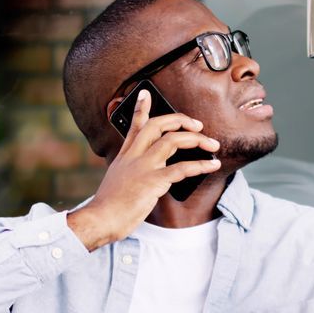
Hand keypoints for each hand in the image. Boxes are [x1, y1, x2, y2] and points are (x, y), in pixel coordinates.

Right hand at [66, 89, 221, 250]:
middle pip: (158, 125)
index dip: (141, 108)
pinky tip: (212, 165)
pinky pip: (181, 168)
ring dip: (197, 140)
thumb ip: (131, 171)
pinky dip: (200, 165)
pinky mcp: (153, 181)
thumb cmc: (109, 205)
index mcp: (125, 155)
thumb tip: (150, 171)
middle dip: (180, 120)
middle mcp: (134, 156)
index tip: (147, 93)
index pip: (134, 126)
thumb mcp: (117, 180)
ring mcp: (143, 167)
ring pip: (173, 141)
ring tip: (213, 145)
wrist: (100, 219)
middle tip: (197, 125)